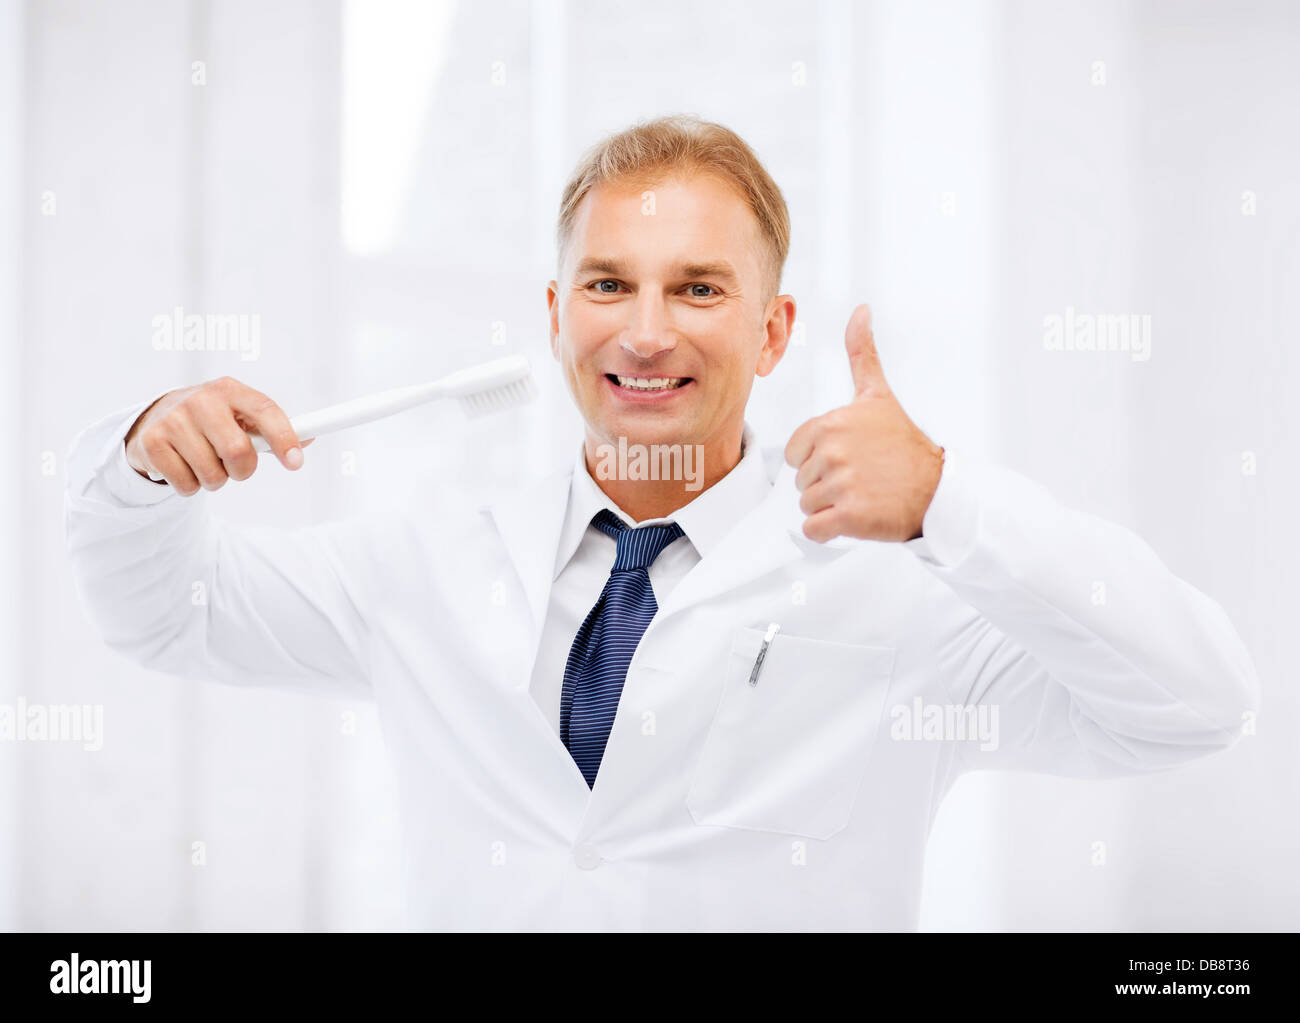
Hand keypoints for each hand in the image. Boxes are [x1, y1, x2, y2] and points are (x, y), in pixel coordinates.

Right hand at [124, 376, 308, 496]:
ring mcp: (173, 419)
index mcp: (229, 390)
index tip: (295, 463)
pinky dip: (190, 486)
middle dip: (243, 471)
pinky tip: (183, 466)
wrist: (158, 418)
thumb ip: (271, 429)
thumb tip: (308, 439)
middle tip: (235, 467)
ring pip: (212, 475)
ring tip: (205, 462)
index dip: (284, 438)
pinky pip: (186, 485)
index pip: (265, 411)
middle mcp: (201, 400)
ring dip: (215, 480)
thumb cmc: (212, 420)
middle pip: (238, 452)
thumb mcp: (241, 416)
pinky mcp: (151, 441)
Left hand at [784, 305, 944, 542]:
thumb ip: (862, 354)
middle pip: (800, 480)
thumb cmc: (905, 446)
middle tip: (861, 479)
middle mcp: (832, 451)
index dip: (819, 460)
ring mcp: (840, 484)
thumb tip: (861, 310)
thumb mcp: (879, 396)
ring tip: (862, 496)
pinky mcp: (848, 516)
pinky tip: (855, 518)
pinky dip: (828, 531)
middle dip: (826, 485)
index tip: (850, 458)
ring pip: (806, 506)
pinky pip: (812, 530)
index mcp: (830, 423)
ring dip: (830, 508)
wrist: (938, 491)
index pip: (795, 453)